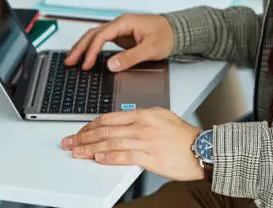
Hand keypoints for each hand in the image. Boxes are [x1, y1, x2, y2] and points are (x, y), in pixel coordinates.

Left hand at [61, 108, 201, 180]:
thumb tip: (122, 124)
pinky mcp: (151, 157)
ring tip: (77, 152)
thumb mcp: (161, 117)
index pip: (110, 117)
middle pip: (106, 129)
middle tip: (70, 142)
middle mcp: (143, 125)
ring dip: (91, 148)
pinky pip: (125, 156)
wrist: (202, 149)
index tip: (80, 131)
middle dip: (84, 136)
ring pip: (112, 142)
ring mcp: (146, 140)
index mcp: (144, 114)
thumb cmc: (183, 136)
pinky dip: (109, 158)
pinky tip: (98, 159)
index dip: (91, 125)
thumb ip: (141, 119)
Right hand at [65, 13, 174, 71]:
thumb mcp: (150, 49)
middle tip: (69, 61)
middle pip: (93, 34)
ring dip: (84, 47)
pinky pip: (102, 41)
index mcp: (124, 23)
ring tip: (72, 59)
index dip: (91, 51)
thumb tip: (111, 65)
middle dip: (80, 47)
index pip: (101, 36)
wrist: (178, 31)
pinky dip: (92, 48)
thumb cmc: (167, 35)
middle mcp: (120, 24)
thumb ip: (130, 57)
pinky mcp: (122, 36)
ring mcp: (120, 29)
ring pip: (96, 36)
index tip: (86, 65)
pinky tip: (87, 57)